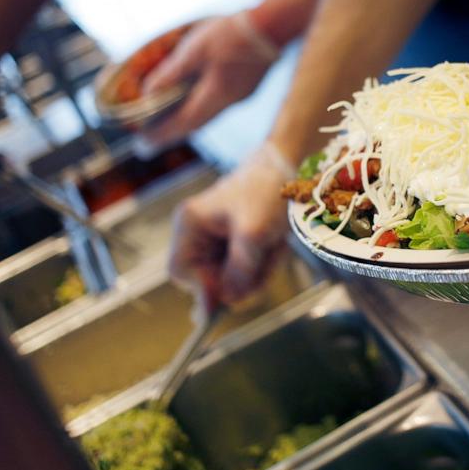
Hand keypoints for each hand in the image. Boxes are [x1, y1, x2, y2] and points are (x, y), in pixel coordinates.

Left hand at [136, 12, 281, 151]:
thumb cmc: (230, 35)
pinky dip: (201, 107)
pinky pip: (218, 104)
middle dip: (173, 132)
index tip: (144, 144)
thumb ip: (171, 72)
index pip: (185, 123)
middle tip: (152, 140)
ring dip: (187, 120)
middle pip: (197, 124)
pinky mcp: (247, 86)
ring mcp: (241, 95)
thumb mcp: (194, 49)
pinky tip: (193, 101)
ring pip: (208, 114)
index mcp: (216, 96)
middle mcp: (229, 102)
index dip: (163, 134)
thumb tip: (148, 92)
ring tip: (168, 123)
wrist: (272, 25)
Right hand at [169, 143, 294, 312]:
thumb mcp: (254, 233)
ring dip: (260, 270)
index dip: (204, 287)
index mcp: (190, 225)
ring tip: (275, 245)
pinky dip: (267, 264)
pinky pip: (249, 272)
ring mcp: (217, 242)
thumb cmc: (265, 191)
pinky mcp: (237, 246)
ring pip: (234, 280)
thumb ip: (239, 269)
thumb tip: (229, 300)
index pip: (180, 271)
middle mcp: (197, 235)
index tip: (235, 290)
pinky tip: (277, 245)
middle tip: (267, 261)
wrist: (288, 168)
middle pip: (210, 280)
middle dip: (242, 277)